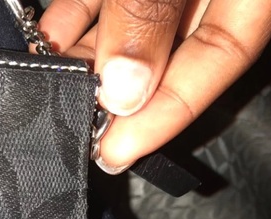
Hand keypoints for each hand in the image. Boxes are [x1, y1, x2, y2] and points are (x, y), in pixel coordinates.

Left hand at [35, 0, 270, 172]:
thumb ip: (153, 8)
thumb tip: (125, 88)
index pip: (222, 57)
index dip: (170, 111)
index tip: (117, 151)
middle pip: (172, 50)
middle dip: (122, 96)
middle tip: (81, 129)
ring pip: (130, 27)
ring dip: (89, 62)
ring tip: (55, 93)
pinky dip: (73, 19)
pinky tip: (48, 44)